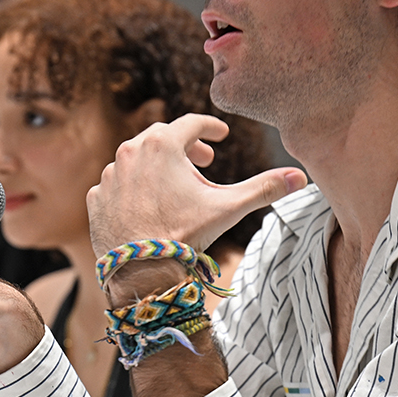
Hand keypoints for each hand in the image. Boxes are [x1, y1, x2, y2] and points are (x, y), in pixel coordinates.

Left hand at [87, 115, 305, 300]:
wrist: (140, 272)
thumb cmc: (184, 236)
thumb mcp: (227, 208)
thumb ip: (264, 188)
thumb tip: (301, 177)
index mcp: (161, 144)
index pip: (190, 123)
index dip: (209, 128)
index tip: (220, 135)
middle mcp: (129, 152)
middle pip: (161, 139)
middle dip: (185, 148)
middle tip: (203, 162)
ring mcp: (109, 176)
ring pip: (137, 162)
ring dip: (158, 169)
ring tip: (176, 188)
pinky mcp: (96, 198)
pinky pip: (118, 186)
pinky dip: (134, 190)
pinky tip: (148, 205)